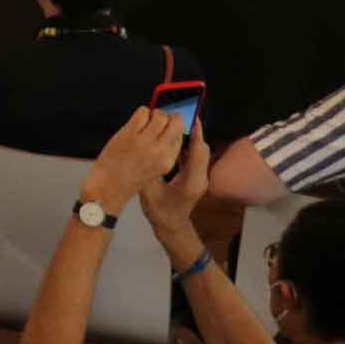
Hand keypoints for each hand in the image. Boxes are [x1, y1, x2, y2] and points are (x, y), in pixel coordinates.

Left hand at [81, 106, 190, 213]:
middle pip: (175, 122)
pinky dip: (142, 112)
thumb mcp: (156, 169)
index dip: (175, 127)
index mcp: (168, 161)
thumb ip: (164, 151)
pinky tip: (136, 121)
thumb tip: (169, 130)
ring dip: (154, 114)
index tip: (169, 125)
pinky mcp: (130, 134)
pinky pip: (143, 112)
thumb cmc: (129, 177)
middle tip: (159, 118)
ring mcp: (145, 141)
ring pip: (160, 115)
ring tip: (146, 120)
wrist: (109, 185)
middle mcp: (160, 151)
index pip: (181, 136)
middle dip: (169, 116)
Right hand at [138, 118, 210, 242]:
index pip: (199, 152)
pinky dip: (187, 146)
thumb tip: (142, 149)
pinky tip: (173, 139)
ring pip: (199, 152)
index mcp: (192, 181)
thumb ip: (148, 172)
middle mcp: (200, 177)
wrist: (171, 226)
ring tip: (174, 124)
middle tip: (178, 117)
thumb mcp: (149, 192)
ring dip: (190, 138)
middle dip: (193, 132)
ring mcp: (200, 177)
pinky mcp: (195, 177)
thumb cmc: (160, 211)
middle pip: (201, 150)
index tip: (192, 117)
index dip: (196, 134)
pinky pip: (194, 157)